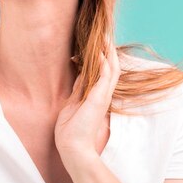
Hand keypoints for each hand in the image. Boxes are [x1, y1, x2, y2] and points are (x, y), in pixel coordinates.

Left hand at [54, 37, 120, 162]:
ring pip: (112, 69)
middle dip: (107, 51)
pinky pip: (106, 76)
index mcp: (95, 96)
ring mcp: (103, 96)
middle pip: (110, 68)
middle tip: (104, 36)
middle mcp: (102, 95)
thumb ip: (78, 89)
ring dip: (109, 53)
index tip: (92, 45)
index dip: (98, 58)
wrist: (73, 147)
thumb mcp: (72, 103)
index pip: (101, 72)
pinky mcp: (100, 98)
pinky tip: (101, 52)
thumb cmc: (70, 130)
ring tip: (105, 38)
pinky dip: (105, 63)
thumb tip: (79, 74)